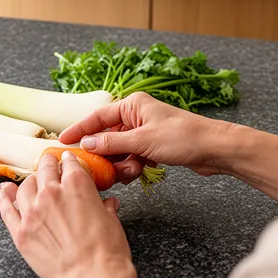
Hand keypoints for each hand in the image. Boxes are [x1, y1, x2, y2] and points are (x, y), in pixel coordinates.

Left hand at [0, 152, 137, 277]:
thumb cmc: (106, 252)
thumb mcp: (112, 223)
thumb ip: (105, 208)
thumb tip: (108, 205)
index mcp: (77, 185)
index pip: (70, 164)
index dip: (69, 161)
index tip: (68, 161)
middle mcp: (51, 193)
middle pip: (44, 170)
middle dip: (48, 165)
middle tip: (49, 164)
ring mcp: (32, 212)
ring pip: (24, 186)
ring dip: (29, 181)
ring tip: (32, 181)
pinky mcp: (21, 232)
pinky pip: (7, 209)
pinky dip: (4, 197)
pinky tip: (3, 190)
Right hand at [59, 92, 240, 184]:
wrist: (214, 149)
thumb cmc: (183, 137)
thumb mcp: (142, 141)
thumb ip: (111, 144)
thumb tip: (86, 145)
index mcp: (132, 105)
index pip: (97, 117)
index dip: (79, 130)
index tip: (63, 142)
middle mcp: (137, 116)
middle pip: (108, 137)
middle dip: (106, 155)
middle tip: (101, 170)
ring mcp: (145, 132)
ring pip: (120, 151)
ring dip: (122, 164)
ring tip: (132, 171)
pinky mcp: (154, 146)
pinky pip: (133, 158)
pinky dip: (133, 167)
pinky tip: (141, 172)